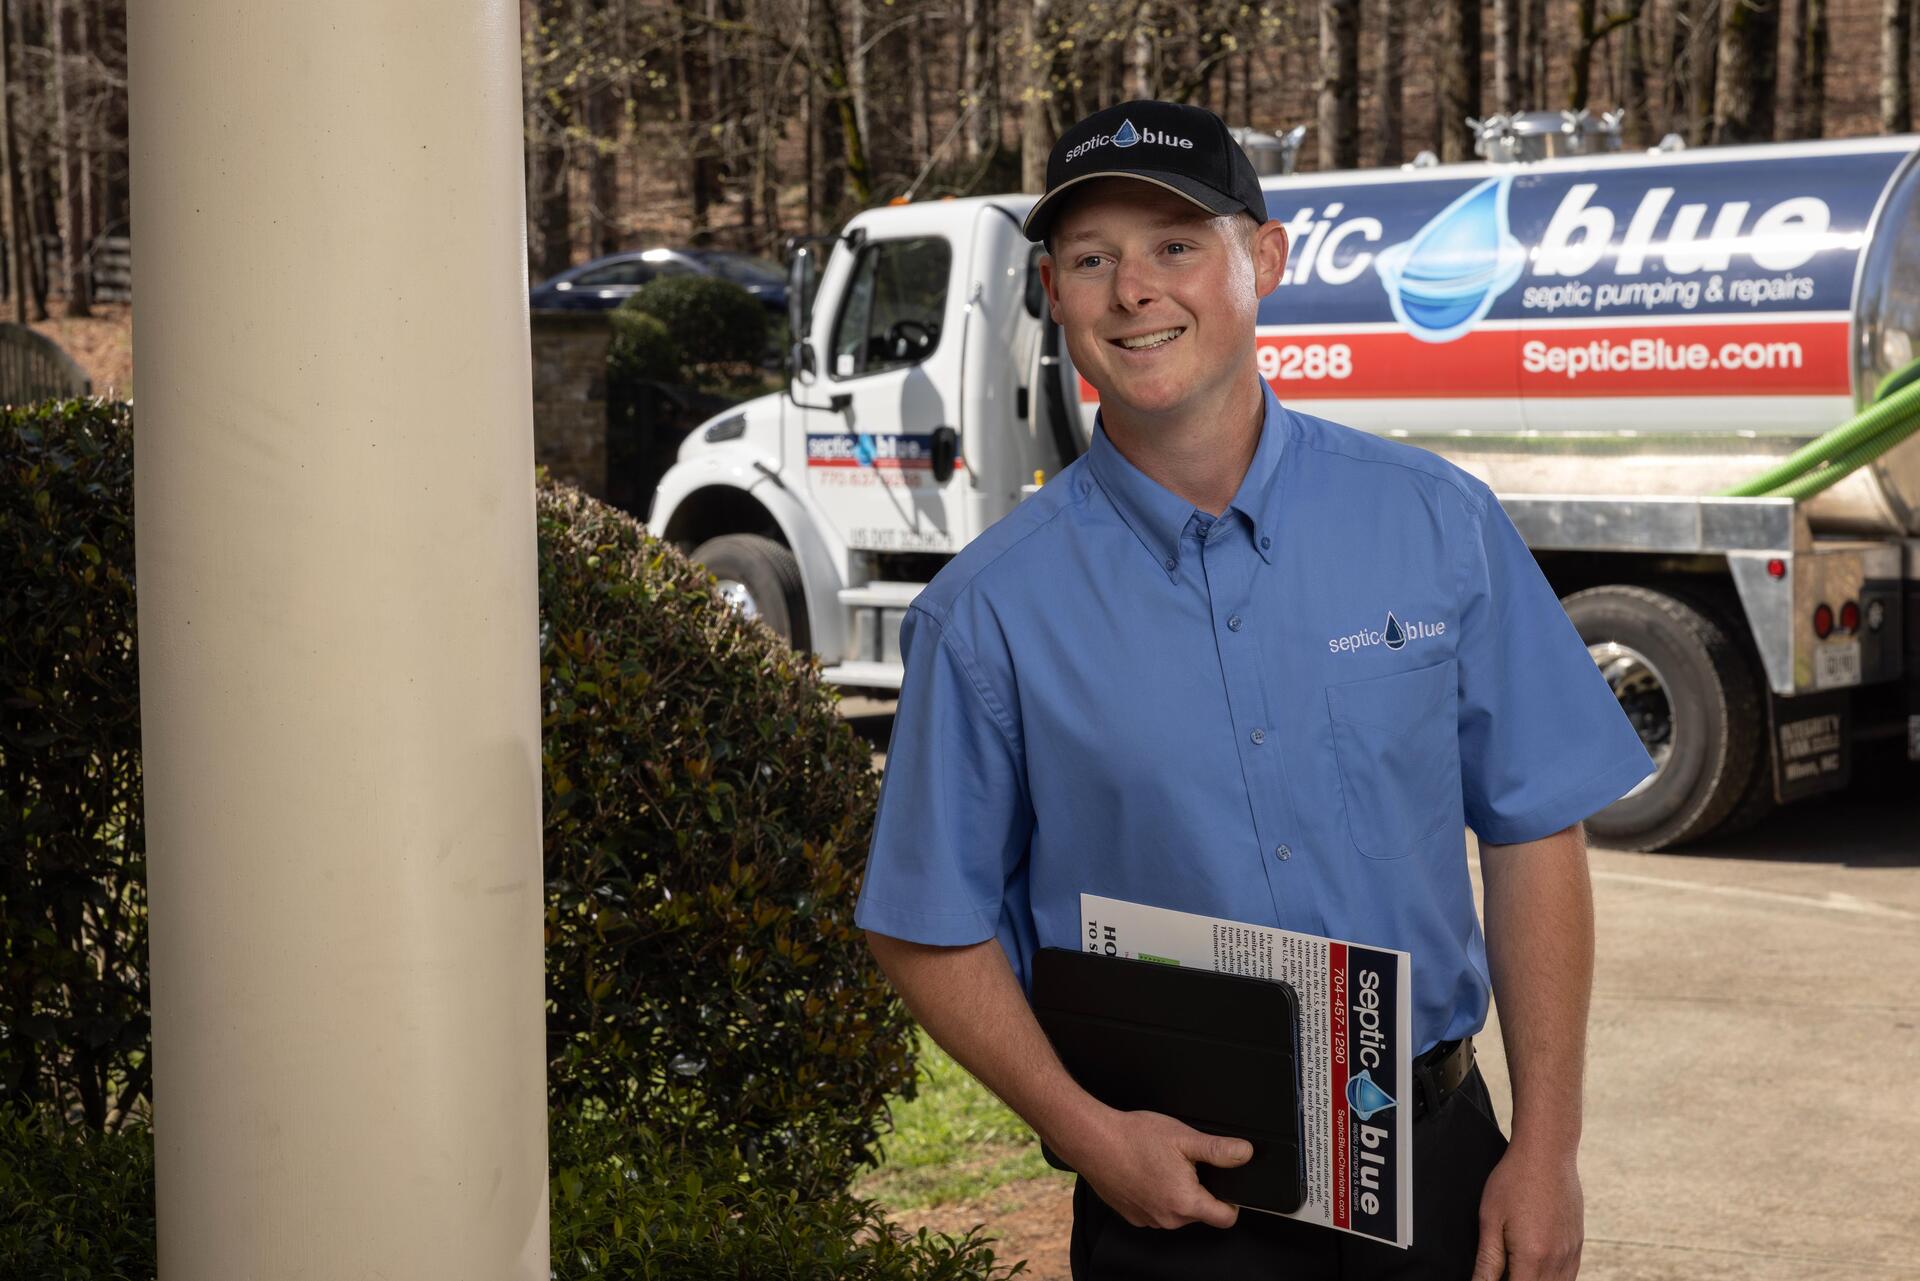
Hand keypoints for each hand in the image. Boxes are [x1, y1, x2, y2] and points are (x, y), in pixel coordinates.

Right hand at [1056, 1108, 1252, 1229]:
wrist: (1092, 1140)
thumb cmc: (1134, 1137)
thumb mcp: (1183, 1137)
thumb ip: (1218, 1149)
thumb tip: (1245, 1153)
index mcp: (1186, 1202)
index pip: (1225, 1218)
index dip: (1230, 1201)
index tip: (1223, 1183)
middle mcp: (1169, 1218)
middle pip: (1200, 1212)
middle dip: (1198, 1190)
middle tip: (1183, 1162)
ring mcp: (1149, 1220)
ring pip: (1177, 1212)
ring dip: (1176, 1193)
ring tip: (1161, 1165)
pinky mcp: (1133, 1216)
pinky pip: (1156, 1211)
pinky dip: (1156, 1195)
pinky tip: (1145, 1173)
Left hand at [1471, 1140, 1583, 1280]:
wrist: (1547, 1152)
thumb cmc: (1513, 1180)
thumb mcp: (1490, 1220)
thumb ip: (1487, 1261)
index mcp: (1533, 1257)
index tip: (1491, 1278)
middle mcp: (1557, 1260)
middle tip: (1501, 1271)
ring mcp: (1571, 1252)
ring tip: (1515, 1268)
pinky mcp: (1578, 1243)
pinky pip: (1569, 1276)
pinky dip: (1553, 1279)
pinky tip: (1535, 1269)